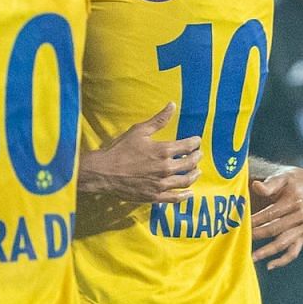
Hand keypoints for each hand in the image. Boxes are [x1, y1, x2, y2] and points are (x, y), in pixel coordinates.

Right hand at [77, 103, 201, 202]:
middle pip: (190, 164)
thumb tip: (172, 105)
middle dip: (197, 158)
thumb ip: (159, 120)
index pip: (188, 146)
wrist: (104, 172)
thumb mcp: (139, 131)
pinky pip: (176, 198)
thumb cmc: (120, 150)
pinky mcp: (155, 196)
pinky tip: (189, 192)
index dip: (195, 143)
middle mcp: (165, 168)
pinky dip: (185, 195)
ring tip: (197, 171)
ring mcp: (161, 184)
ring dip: (194, 175)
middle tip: (198, 155)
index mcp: (163, 150)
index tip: (196, 141)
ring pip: (186, 181)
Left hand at [250, 165, 302, 268]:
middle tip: (239, 239)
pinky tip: (269, 266)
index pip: (271, 214)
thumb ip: (269, 184)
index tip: (240, 225)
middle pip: (275, 229)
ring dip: (267, 251)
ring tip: (251, 258)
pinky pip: (293, 252)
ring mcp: (302, 228)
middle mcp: (301, 216)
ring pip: (283, 243)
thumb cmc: (287, 181)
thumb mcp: (280, 177)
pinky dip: (283, 260)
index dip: (255, 220)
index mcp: (295, 201)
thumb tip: (256, 186)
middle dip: (256, 235)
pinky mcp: (302, 237)